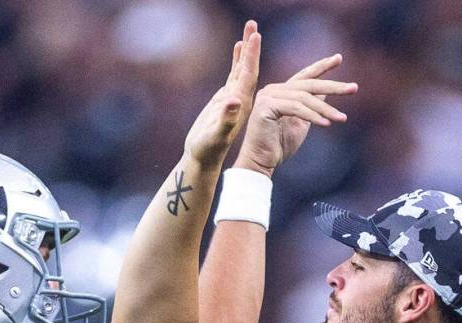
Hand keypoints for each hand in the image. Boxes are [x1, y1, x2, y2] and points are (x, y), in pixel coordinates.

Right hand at [184, 21, 260, 168]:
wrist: (205, 159)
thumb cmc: (208, 150)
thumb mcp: (216, 134)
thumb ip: (226, 119)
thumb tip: (233, 100)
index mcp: (241, 104)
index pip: (249, 75)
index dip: (251, 56)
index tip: (256, 36)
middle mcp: (240, 98)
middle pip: (248, 67)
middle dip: (251, 46)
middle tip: (253, 24)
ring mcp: (233, 97)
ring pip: (242, 68)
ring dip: (247, 49)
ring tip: (250, 28)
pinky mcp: (226, 98)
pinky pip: (233, 75)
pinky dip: (237, 60)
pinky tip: (239, 47)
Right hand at [234, 54, 356, 177]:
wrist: (260, 162)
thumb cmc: (279, 145)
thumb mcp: (301, 122)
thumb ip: (311, 106)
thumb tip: (325, 92)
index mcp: (281, 92)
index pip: (304, 76)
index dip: (322, 67)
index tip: (339, 58)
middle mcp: (273, 90)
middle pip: (308, 85)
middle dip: (333, 86)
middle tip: (353, 88)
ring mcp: (268, 96)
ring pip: (304, 97)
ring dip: (325, 109)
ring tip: (341, 118)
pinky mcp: (265, 107)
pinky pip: (295, 108)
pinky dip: (312, 116)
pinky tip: (326, 124)